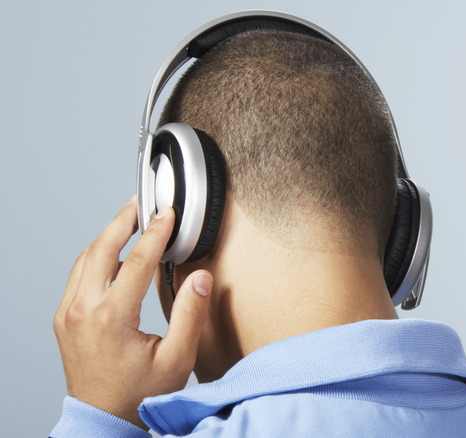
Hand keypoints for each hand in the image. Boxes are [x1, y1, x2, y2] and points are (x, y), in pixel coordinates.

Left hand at [53, 197, 211, 428]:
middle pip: (101, 250)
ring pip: (85, 259)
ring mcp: (69, 315)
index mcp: (112, 318)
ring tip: (128, 221)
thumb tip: (200, 278)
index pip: (136, 263)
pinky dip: (96, 255)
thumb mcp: (176, 359)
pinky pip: (78, 275)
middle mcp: (83, 311)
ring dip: (107, 236)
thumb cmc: (140, 394)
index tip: (167, 214)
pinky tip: (111, 251)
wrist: (104, 419)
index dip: (155, 234)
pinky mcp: (65, 319)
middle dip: (123, 222)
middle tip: (141, 204)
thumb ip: (190, 316)